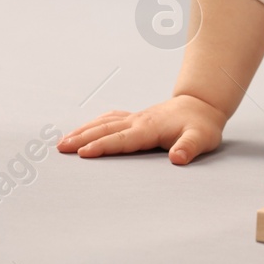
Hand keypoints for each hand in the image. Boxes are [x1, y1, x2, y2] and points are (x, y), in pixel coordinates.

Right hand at [56, 94, 226, 164]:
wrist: (203, 105)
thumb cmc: (202, 125)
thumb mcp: (202, 138)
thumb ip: (190, 147)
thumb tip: (178, 158)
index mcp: (151, 128)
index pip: (122, 139)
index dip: (103, 146)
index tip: (83, 153)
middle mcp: (139, 121)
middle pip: (106, 130)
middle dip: (82, 138)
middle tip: (60, 148)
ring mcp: (136, 118)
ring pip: (104, 123)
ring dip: (83, 131)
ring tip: (62, 142)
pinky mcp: (136, 118)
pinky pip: (110, 119)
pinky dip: (93, 124)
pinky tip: (83, 130)